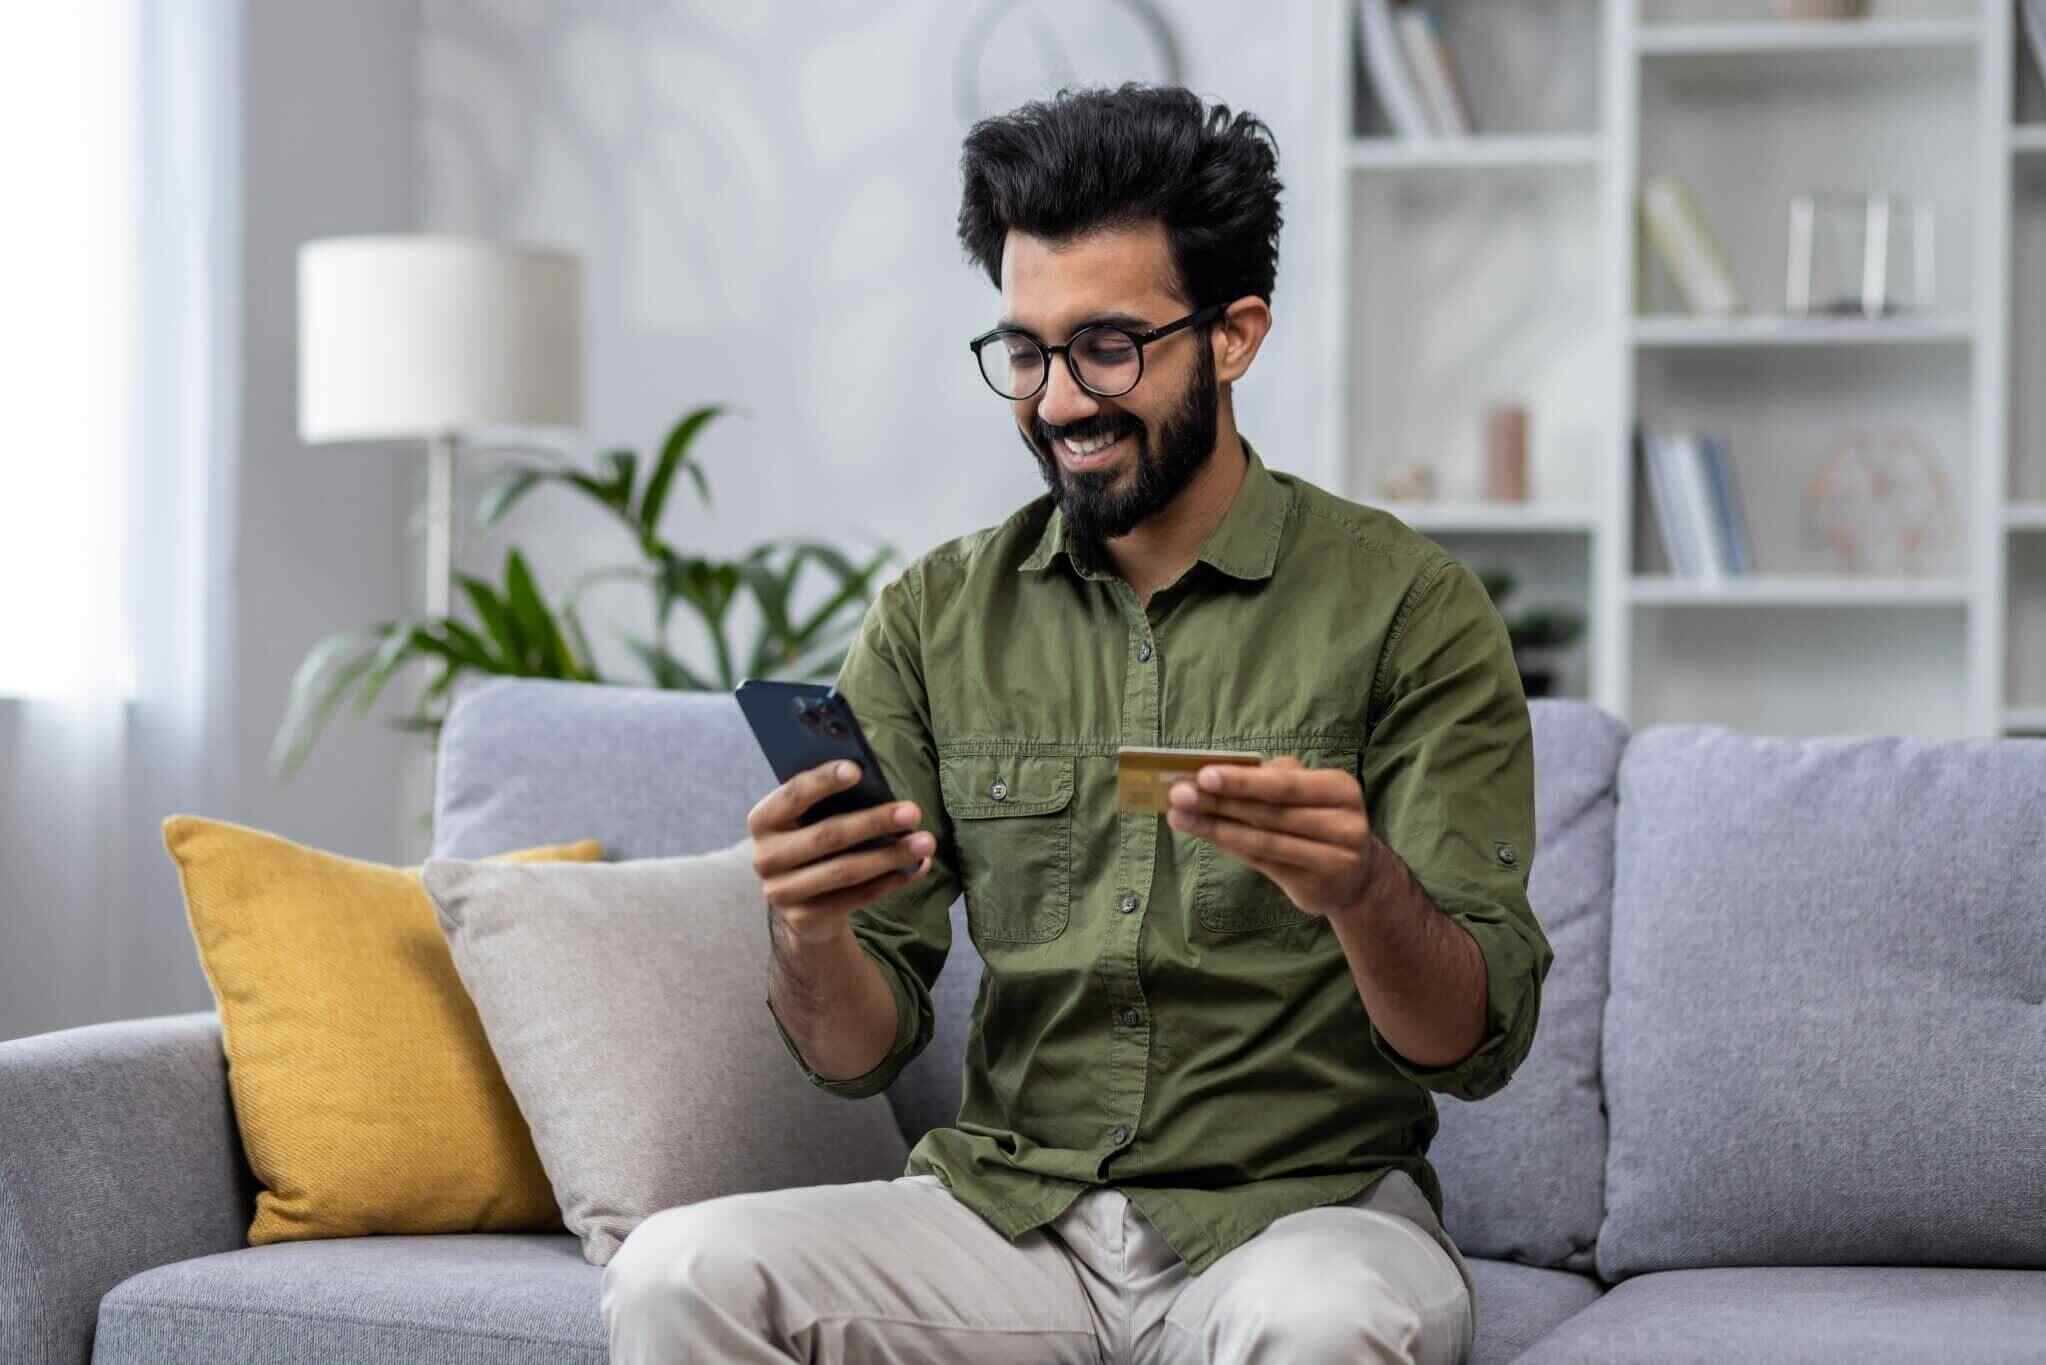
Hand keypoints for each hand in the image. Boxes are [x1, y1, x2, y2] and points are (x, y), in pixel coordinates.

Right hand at [747, 760, 935, 941]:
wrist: (797, 903)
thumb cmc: (811, 844)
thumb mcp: (807, 821)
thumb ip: (828, 803)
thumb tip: (876, 786)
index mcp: (763, 820)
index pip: (793, 795)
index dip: (823, 781)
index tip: (858, 770)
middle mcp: (765, 857)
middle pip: (827, 835)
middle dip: (874, 822)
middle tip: (913, 812)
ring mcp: (782, 892)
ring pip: (845, 871)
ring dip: (891, 856)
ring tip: (926, 843)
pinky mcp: (804, 918)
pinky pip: (855, 898)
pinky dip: (890, 882)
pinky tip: (916, 868)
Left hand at [1165, 755, 1383, 919]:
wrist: (1359, 875)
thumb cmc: (1321, 820)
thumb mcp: (1307, 792)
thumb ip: (1271, 780)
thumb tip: (1214, 776)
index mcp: (1339, 789)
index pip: (1285, 784)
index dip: (1243, 781)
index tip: (1202, 775)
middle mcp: (1343, 823)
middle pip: (1270, 813)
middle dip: (1220, 802)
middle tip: (1178, 794)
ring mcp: (1333, 858)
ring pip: (1263, 840)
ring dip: (1216, 827)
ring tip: (1180, 817)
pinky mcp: (1315, 886)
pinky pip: (1264, 863)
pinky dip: (1231, 847)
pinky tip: (1206, 835)